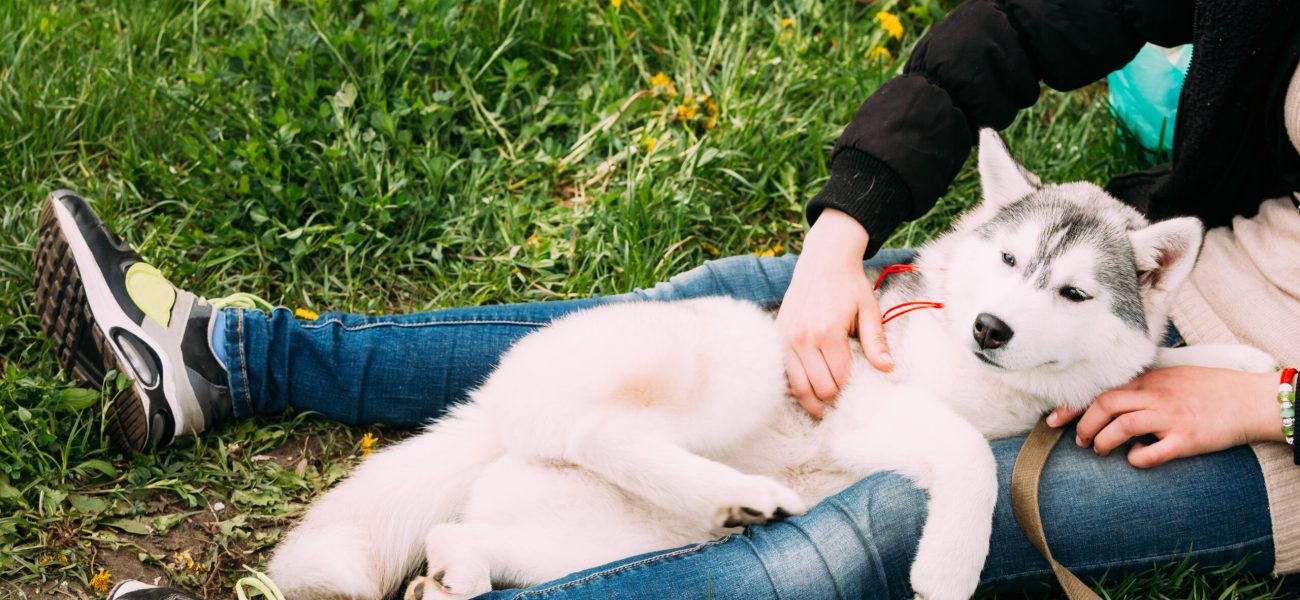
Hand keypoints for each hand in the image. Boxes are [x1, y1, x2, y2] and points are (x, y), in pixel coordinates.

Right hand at [777, 209, 893, 417]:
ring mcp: (785, 338)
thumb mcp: (869, 310)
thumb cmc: (849, 285)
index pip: (840, 378)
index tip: (857, 396)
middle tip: (842, 405)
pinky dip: (793, 387)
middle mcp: (802, 338)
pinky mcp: (776, 337)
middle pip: (819, 387)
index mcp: (827, 331)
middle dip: (832, 400)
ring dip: (811, 402)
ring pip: (797, 387)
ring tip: (823, 410)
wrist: (823, 260)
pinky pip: (783, 373)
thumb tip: (887, 368)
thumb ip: (876, 342)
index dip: (850, 391)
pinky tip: (805, 392)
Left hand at [1046, 366, 1282, 467]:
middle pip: (1106, 405)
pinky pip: (1154, 451)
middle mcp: (1156, 396)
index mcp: (1149, 381)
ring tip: (1100, 450)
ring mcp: (1171, 417)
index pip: (1101, 391)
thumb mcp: (1171, 377)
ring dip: (1104, 441)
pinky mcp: (1187, 439)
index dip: (1072, 408)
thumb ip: (1142, 386)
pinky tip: (1135, 459)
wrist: (1247, 400)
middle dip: (1084, 425)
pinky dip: (1138, 458)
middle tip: (1080, 442)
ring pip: (1123, 426)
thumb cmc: (1208, 389)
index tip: (1052, 422)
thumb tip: (1112, 401)